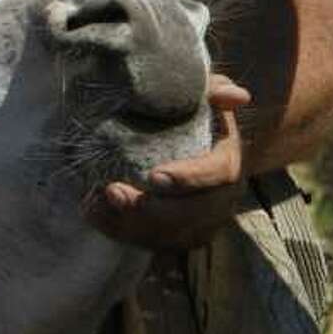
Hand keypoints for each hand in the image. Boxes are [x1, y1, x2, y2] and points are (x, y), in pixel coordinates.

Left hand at [85, 73, 251, 250]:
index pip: (216, 175)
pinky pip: (149, 243)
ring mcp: (197, 223)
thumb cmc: (194, 115)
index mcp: (227, 163)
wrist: (192, 144)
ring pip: (167, 235)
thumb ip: (214, 90)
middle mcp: (218, 200)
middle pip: (189, 215)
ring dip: (128, 224)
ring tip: (94, 204)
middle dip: (150, 209)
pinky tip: (94, 214)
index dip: (187, 179)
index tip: (154, 177)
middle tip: (112, 192)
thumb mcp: (204, 96)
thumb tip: (238, 95)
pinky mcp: (174, 236)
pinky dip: (119, 232)